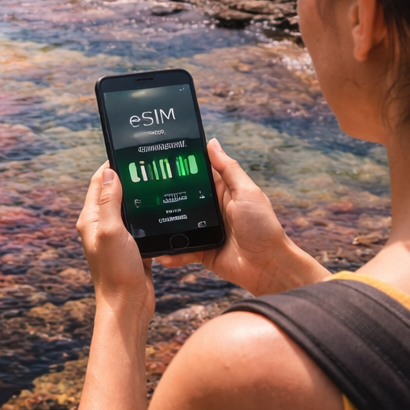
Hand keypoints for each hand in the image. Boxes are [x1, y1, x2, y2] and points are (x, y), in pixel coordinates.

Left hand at [76, 162, 154, 312]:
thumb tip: (110, 172)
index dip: (112, 165)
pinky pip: (140, 223)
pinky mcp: (132, 246)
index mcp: (90, 219)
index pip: (98, 182)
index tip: (128, 152)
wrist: (128, 305)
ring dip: (140, 195)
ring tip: (157, 181)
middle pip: (114, 192)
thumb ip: (109, 201)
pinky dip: (149, 214)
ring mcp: (117, 236)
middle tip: (148, 164)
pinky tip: (162, 208)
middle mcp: (101, 225)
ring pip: (129, 207)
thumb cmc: (116, 271)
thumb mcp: (111, 231)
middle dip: (129, 177)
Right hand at [158, 139, 328, 295]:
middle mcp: (212, 210)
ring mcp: (205, 231)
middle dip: (164, 198)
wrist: (267, 266)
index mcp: (223, 191)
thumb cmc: (263, 226)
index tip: (159, 161)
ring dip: (165, 228)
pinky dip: (172, 253)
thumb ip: (228, 169)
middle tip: (142, 194)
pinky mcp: (202, 251)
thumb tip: (212, 143)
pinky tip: (162, 254)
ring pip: (178, 226)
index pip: (197, 175)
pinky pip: (182, 250)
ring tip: (147, 227)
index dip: (180, 168)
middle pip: (183, 200)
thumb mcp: (246, 192)